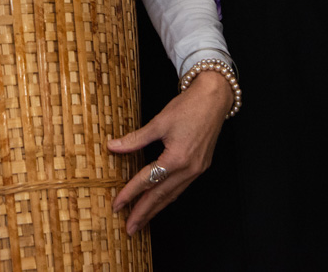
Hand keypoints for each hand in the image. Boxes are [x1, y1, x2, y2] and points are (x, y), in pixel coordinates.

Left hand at [108, 67, 233, 233]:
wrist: (213, 99)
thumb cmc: (188, 106)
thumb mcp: (159, 122)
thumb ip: (135, 139)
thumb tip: (113, 146)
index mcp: (177, 158)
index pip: (148, 180)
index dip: (130, 194)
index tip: (117, 205)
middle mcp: (189, 169)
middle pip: (161, 196)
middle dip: (144, 213)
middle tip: (129, 228)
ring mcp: (197, 170)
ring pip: (172, 195)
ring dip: (156, 209)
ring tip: (142, 221)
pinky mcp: (200, 166)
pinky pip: (181, 188)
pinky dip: (168, 197)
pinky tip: (160, 202)